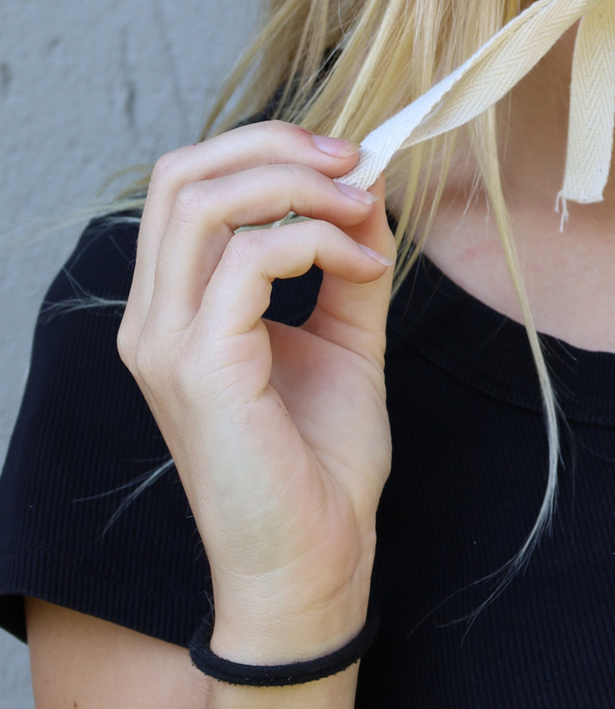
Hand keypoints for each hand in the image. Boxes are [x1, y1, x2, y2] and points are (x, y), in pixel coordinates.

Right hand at [117, 123, 393, 662]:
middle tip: (354, 162)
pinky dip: (317, 240)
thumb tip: (367, 184)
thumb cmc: (321, 464)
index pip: (187, 183)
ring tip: (363, 210)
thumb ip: (347, 260)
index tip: (349, 159)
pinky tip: (364, 265)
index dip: (267, 149)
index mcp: (174, 308)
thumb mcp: (344, 338)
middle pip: (182, 174)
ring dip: (298, 185)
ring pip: (205, 200)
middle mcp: (153, 319)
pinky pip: (248, 259)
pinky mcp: (201, 368)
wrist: (316, 562)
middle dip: (276, 146)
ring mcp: (166, 343)